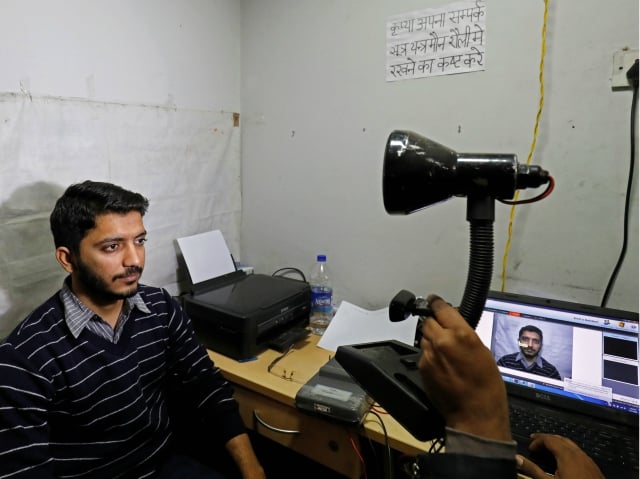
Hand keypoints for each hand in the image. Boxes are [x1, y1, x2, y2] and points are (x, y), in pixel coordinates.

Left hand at [417, 295, 510, 440]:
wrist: (476, 414)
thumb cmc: (487, 387)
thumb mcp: (483, 352)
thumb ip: (466, 335)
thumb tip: (456, 325)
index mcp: (461, 334)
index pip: (442, 309)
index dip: (437, 304)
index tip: (434, 300)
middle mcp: (442, 342)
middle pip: (428, 321)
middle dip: (434, 323)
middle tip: (442, 330)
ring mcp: (429, 355)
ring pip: (424, 337)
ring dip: (432, 340)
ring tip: (445, 353)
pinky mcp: (422, 368)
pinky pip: (423, 354)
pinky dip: (430, 356)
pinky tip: (441, 366)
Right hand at [516, 433, 604, 478]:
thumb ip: (533, 470)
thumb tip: (517, 459)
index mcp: (566, 454)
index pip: (549, 439)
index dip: (537, 440)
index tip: (530, 447)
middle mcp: (578, 453)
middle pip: (560, 438)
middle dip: (547, 438)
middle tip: (536, 441)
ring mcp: (587, 460)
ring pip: (571, 445)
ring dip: (558, 444)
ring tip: (548, 449)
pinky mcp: (593, 467)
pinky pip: (578, 452)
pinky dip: (567, 451)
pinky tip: (564, 461)